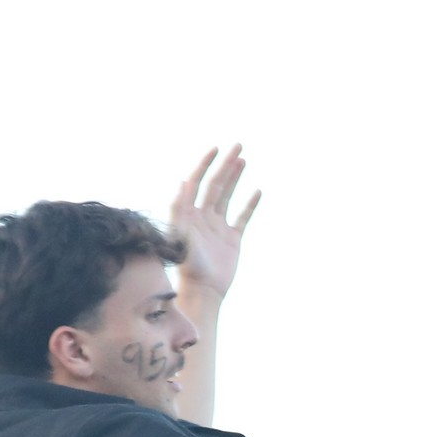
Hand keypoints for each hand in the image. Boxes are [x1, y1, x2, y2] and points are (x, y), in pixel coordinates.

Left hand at [170, 146, 260, 299]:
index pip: (197, 181)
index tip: (216, 149)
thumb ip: (179, 207)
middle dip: (226, 165)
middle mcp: (203, 217)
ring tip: (243, 160)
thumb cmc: (188, 265)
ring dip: (235, 178)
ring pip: (228, 196)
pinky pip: (242, 217)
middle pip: (216, 184)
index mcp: (189, 213)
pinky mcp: (232, 240)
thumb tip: (182, 180)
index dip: (205, 164)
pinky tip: (257, 191)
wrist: (203, 290)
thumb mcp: (179, 233)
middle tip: (237, 146)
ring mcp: (218, 227)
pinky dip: (249, 205)